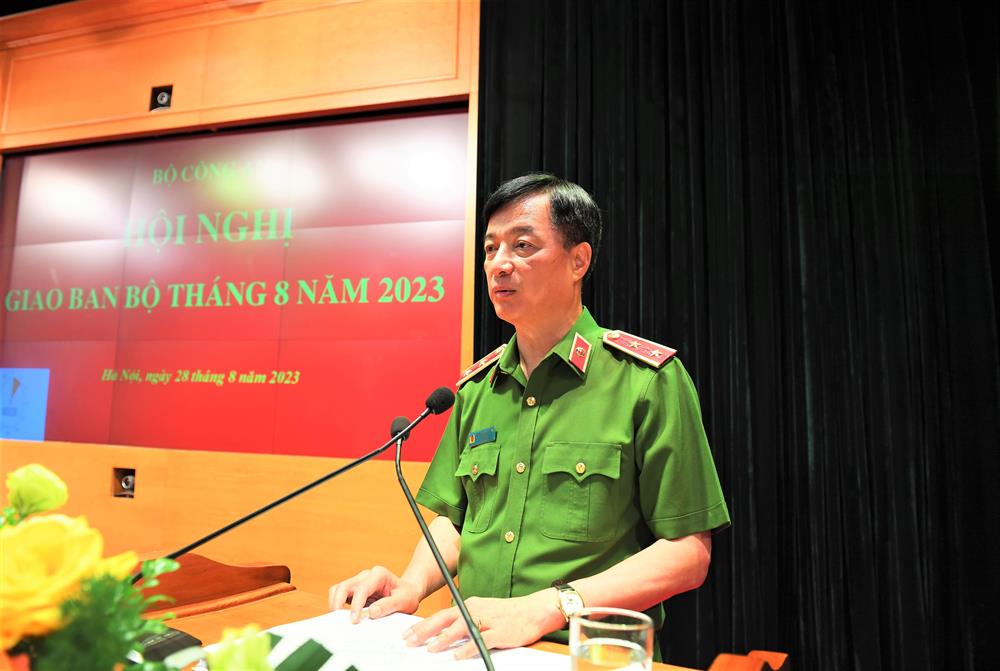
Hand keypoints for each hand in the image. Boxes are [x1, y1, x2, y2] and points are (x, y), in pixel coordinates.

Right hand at [328, 565, 422, 622]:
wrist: (408, 592)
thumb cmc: (407, 595)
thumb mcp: (404, 601)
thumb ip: (389, 605)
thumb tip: (371, 612)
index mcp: (379, 574)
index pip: (362, 588)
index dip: (356, 605)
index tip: (354, 620)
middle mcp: (366, 576)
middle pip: (344, 586)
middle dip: (338, 603)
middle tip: (339, 621)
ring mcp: (358, 582)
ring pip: (338, 589)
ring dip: (335, 604)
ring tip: (338, 620)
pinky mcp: (354, 590)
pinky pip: (340, 595)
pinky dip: (338, 606)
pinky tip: (342, 618)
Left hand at [401, 589, 565, 659]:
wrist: (535, 610)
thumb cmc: (508, 613)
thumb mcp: (484, 611)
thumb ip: (466, 619)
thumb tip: (446, 631)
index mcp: (471, 605)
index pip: (442, 615)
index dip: (424, 624)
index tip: (408, 634)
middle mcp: (476, 610)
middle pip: (446, 619)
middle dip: (426, 630)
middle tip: (410, 641)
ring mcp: (488, 620)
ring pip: (461, 627)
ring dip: (444, 639)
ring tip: (431, 648)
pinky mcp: (500, 632)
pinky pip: (481, 640)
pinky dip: (468, 648)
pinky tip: (458, 655)